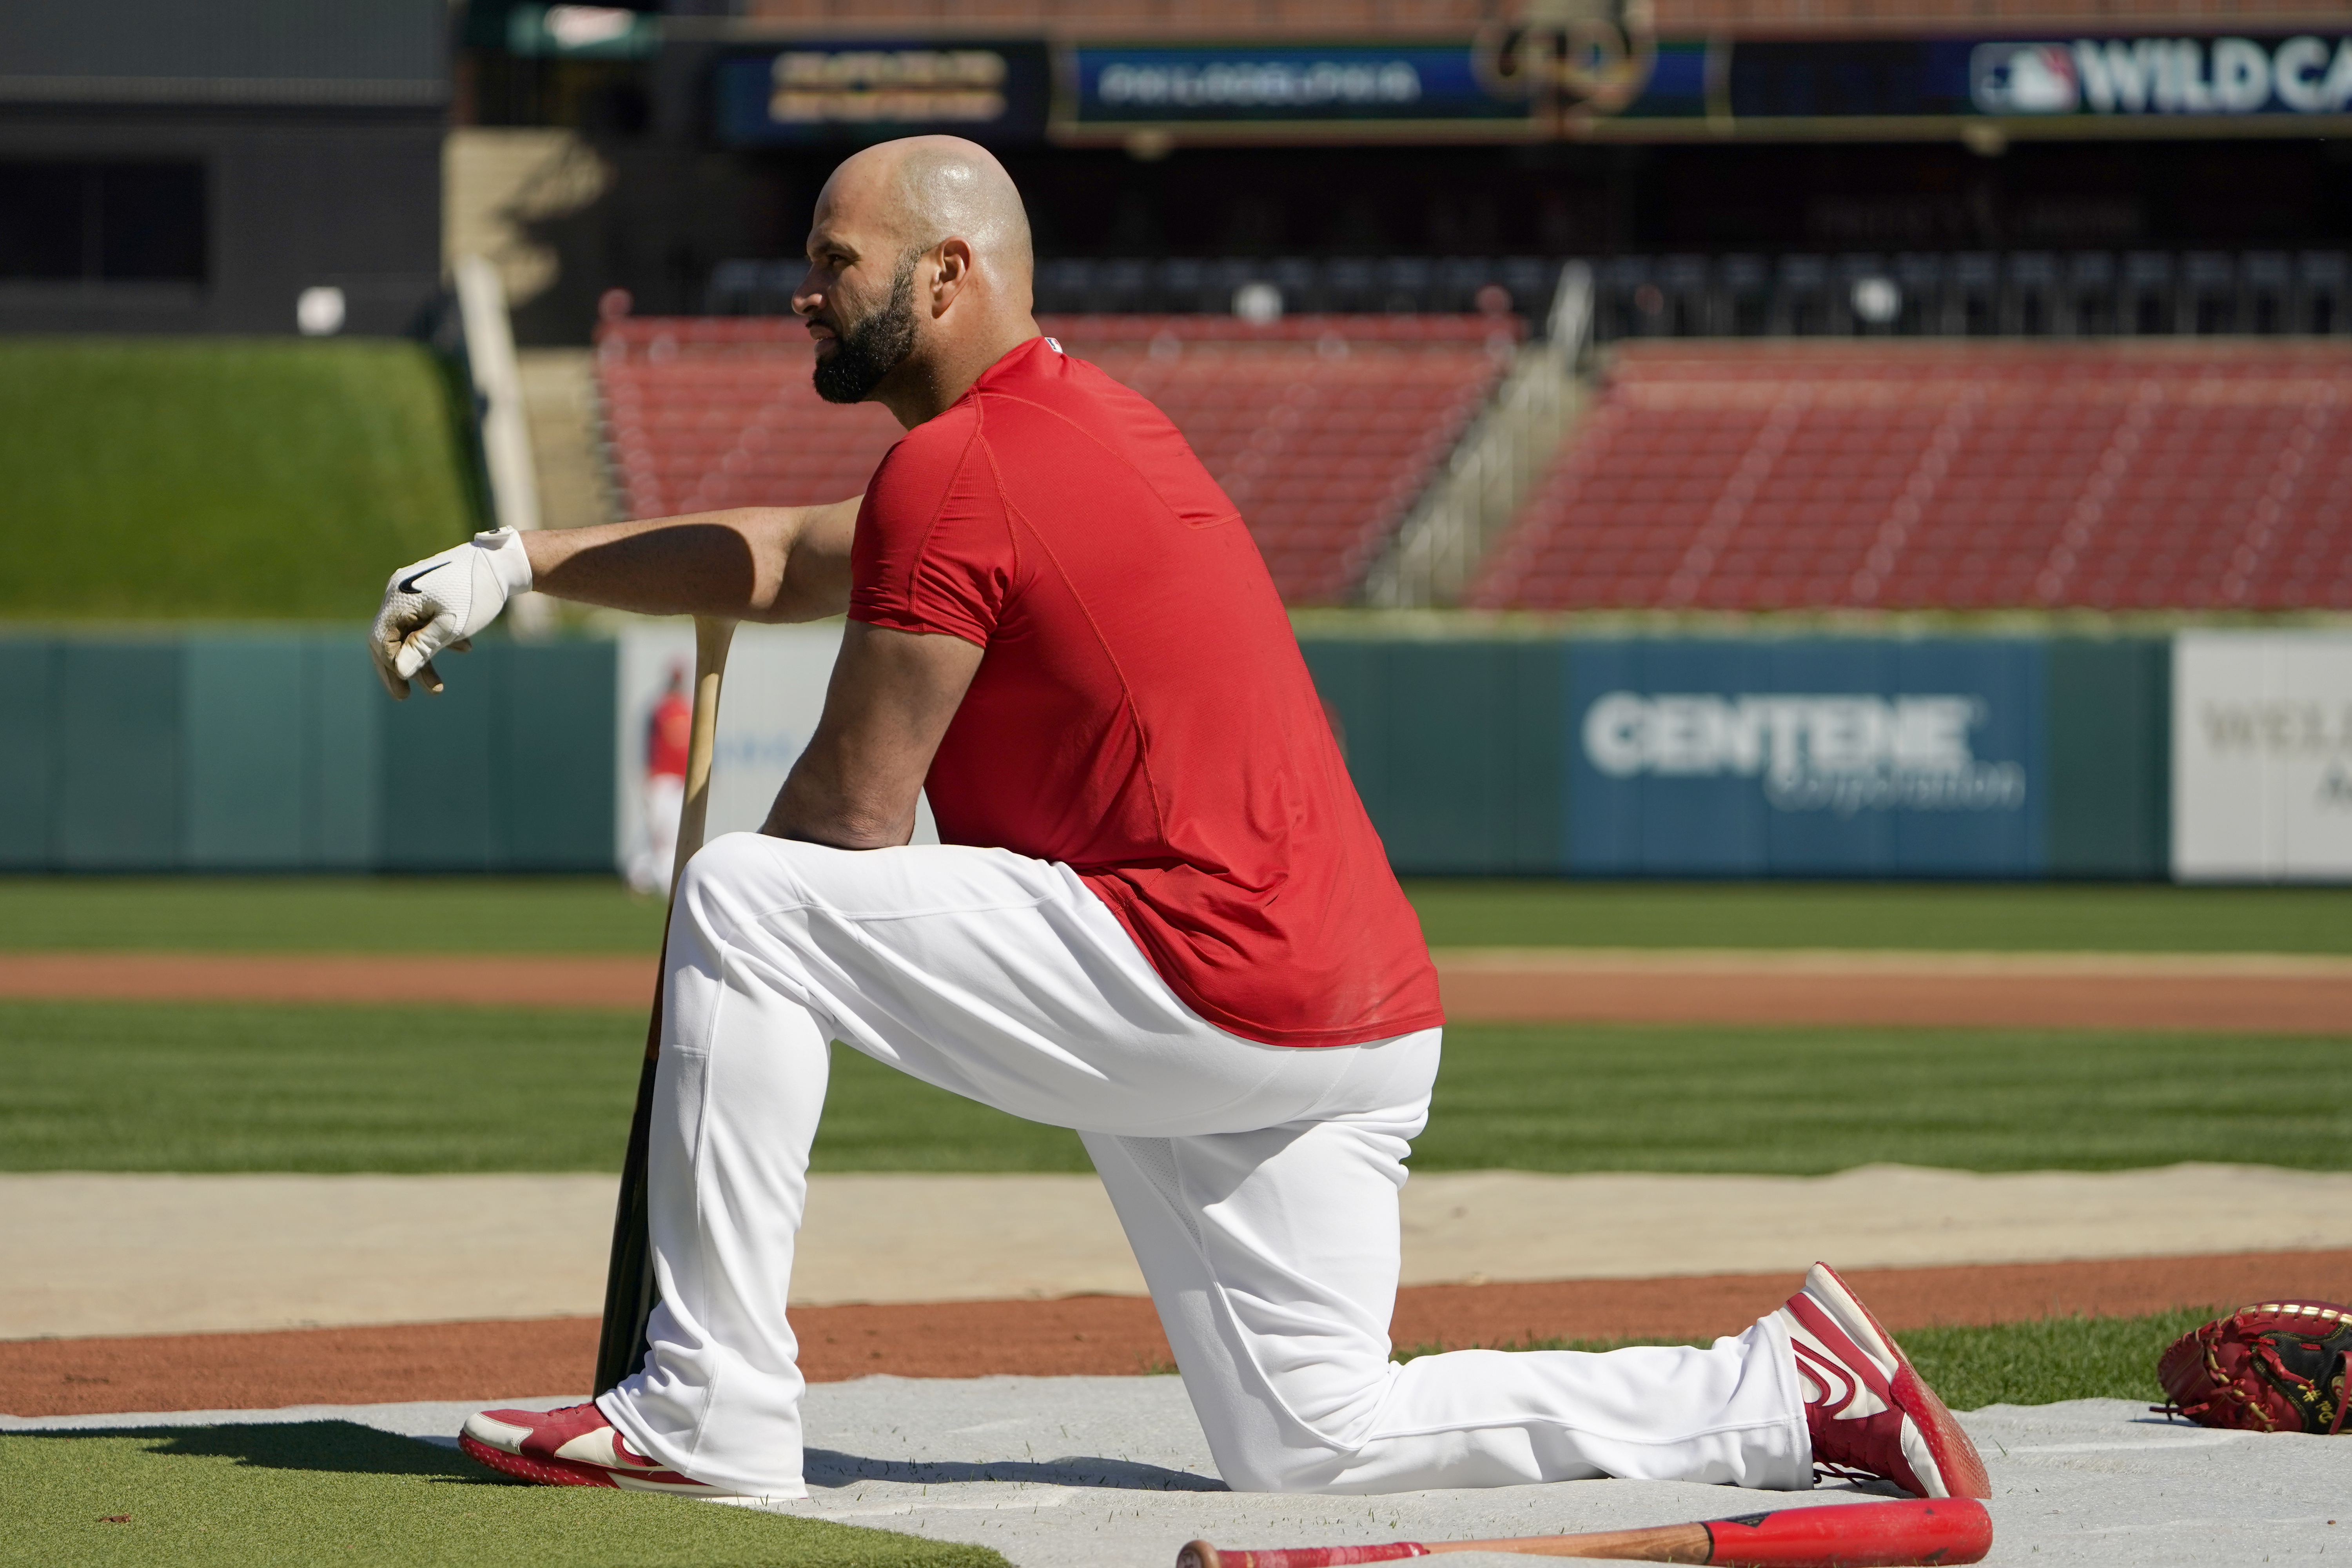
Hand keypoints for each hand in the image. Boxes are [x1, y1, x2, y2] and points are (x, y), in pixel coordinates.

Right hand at [370, 529, 534, 698]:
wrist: (503, 562)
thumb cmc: (477, 594)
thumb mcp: (452, 626)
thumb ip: (422, 648)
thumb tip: (398, 671)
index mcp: (400, 598)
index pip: (380, 639)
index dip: (389, 668)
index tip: (403, 690)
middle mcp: (400, 591)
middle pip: (390, 637)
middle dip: (400, 668)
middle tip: (406, 696)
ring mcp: (414, 589)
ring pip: (409, 630)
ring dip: (423, 658)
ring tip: (438, 687)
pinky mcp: (430, 590)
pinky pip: (425, 619)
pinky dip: (437, 638)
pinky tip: (464, 649)